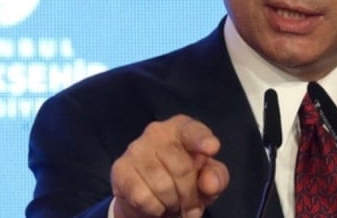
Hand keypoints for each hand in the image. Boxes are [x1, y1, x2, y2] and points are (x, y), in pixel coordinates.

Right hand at [110, 115, 229, 217]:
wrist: (149, 198)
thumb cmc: (184, 180)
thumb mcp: (207, 179)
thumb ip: (216, 177)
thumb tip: (210, 183)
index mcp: (182, 128)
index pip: (192, 130)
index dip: (202, 140)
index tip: (212, 149)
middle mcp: (157, 132)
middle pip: (182, 168)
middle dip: (190, 195)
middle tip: (190, 207)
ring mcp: (135, 149)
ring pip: (162, 185)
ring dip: (172, 203)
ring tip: (172, 203)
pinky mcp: (120, 169)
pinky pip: (143, 197)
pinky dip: (155, 208)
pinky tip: (155, 204)